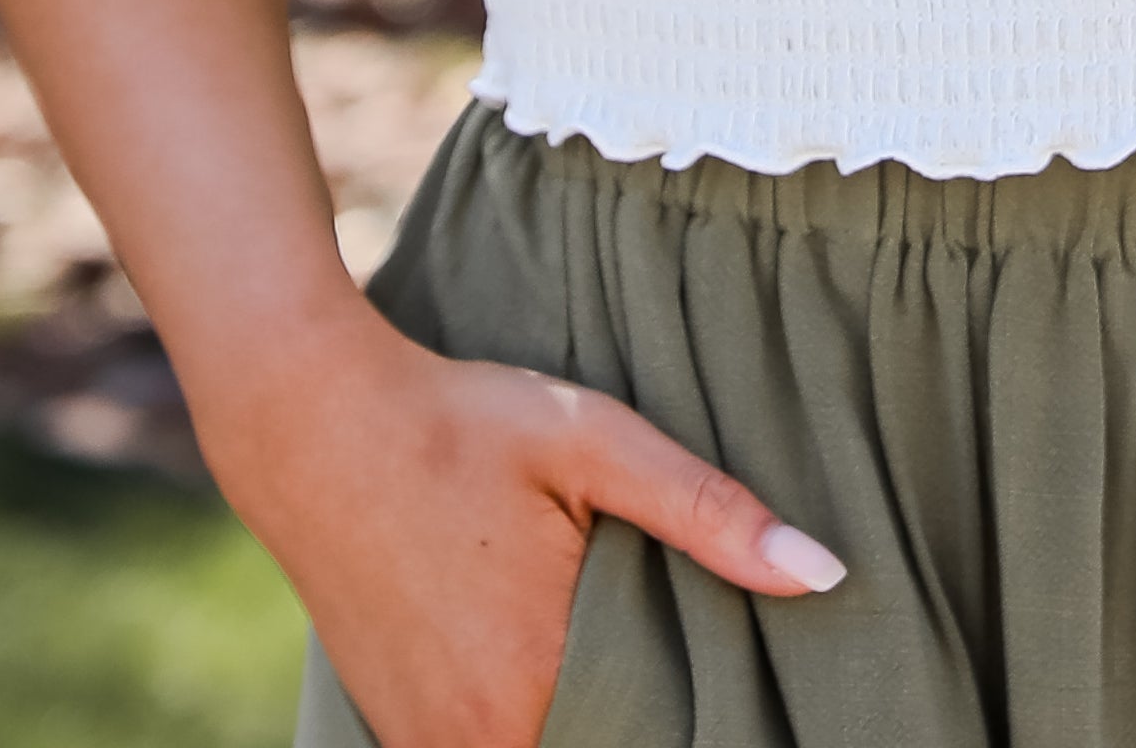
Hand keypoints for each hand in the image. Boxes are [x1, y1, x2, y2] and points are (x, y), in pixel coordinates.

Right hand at [200, 303, 844, 747]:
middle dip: (651, 718)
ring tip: (624, 652)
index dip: (697, 722)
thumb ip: (707, 513)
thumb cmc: (457, 423)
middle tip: (679, 655)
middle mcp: (475, 741)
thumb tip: (826, 574)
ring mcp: (427, 746)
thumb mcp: (590, 441)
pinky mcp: (398, 734)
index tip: (738, 692)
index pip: (654, 745)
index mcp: (534, 687)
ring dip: (591, 719)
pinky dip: (532, 721)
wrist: (309, 421)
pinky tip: (554, 660)